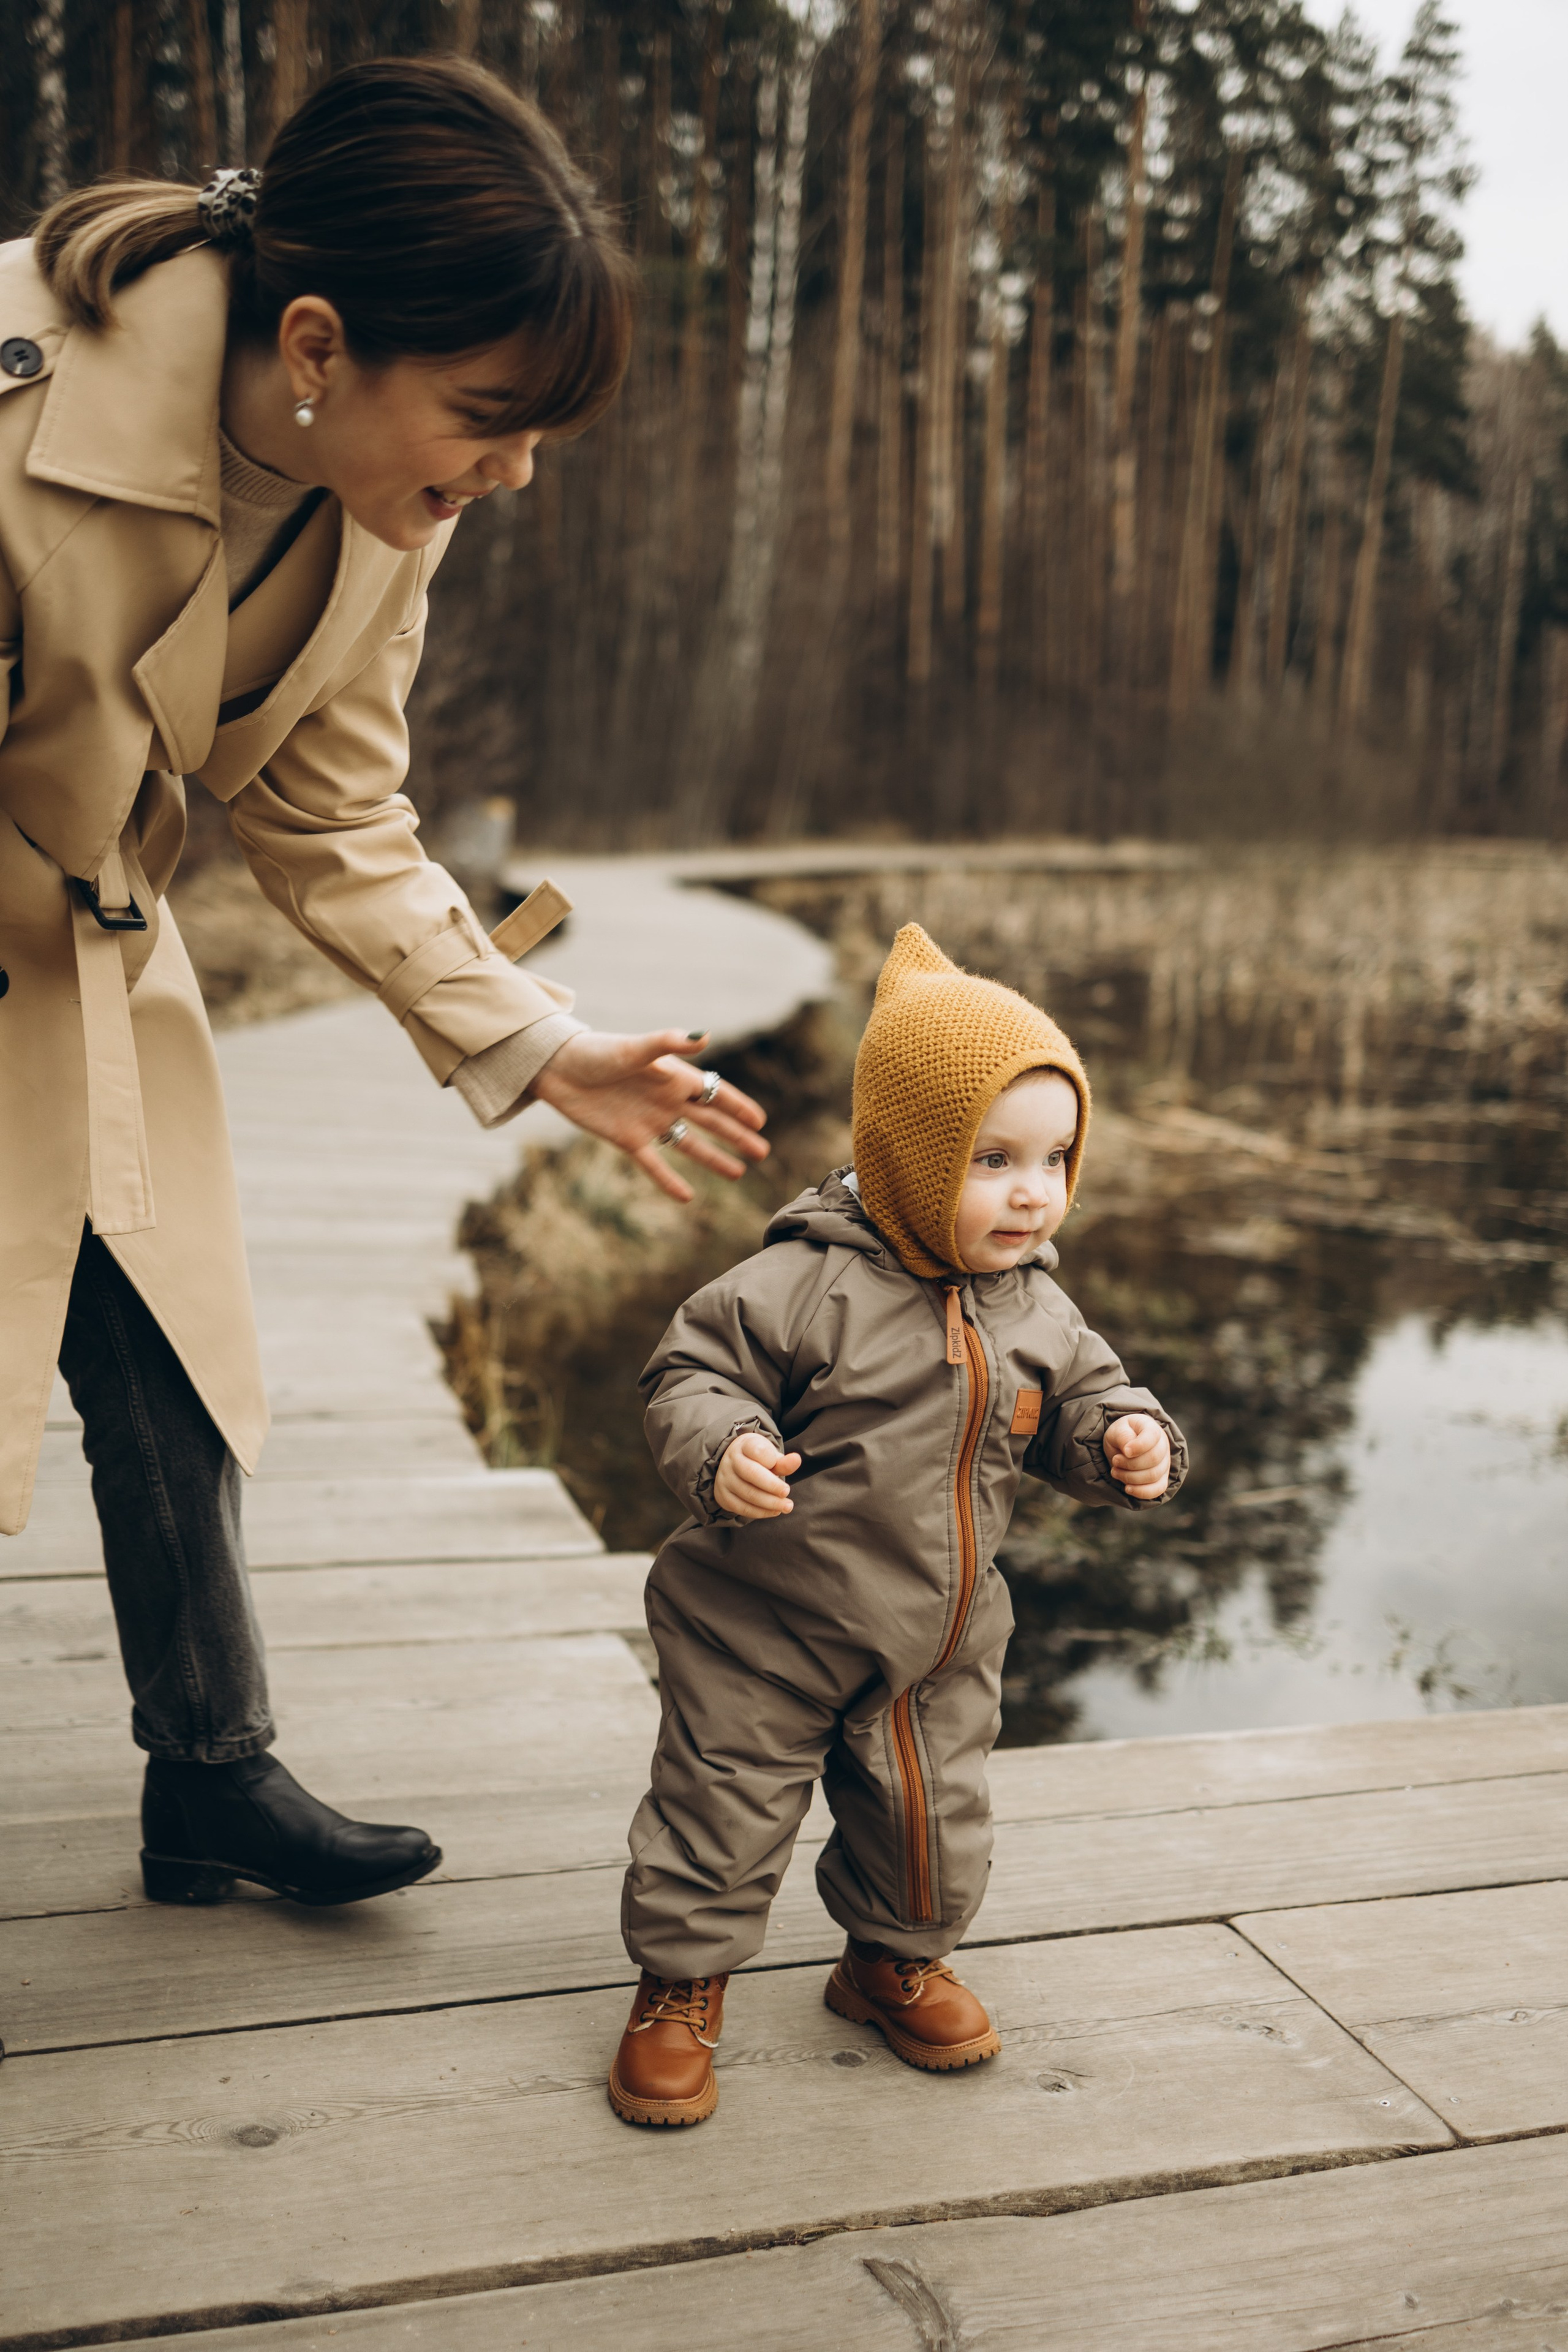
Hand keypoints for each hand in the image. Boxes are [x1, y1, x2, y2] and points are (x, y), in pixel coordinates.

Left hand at [530, 1028, 768, 1202]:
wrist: (557, 1069)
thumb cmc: (597, 1052)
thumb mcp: (635, 1048)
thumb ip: (668, 1043)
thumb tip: (703, 1036)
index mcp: (674, 1078)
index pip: (715, 1094)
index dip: (738, 1107)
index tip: (760, 1121)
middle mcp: (667, 1101)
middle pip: (710, 1122)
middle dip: (737, 1136)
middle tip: (762, 1152)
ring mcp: (649, 1122)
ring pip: (689, 1144)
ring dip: (714, 1158)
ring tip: (738, 1173)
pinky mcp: (628, 1140)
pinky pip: (654, 1164)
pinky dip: (670, 1181)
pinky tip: (687, 1197)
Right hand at [713, 1432, 801, 1520]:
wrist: (736, 1465)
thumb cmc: (758, 1460)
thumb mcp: (771, 1456)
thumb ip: (783, 1462)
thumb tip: (797, 1460)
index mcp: (744, 1446)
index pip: (757, 1451)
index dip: (771, 1460)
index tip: (781, 1467)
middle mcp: (731, 1461)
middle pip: (751, 1474)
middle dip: (772, 1486)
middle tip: (787, 1493)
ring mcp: (724, 1479)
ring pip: (748, 1494)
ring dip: (770, 1503)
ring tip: (786, 1506)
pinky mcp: (723, 1496)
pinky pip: (742, 1508)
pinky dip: (760, 1512)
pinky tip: (774, 1511)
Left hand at [1104, 1414, 1170, 1500]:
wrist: (1124, 1447)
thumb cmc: (1122, 1436)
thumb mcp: (1117, 1430)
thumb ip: (1122, 1436)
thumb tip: (1128, 1451)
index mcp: (1152, 1428)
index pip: (1153, 1436)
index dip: (1139, 1446)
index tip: (1124, 1451)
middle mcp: (1163, 1445)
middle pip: (1153, 1459)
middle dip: (1130, 1464)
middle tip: (1115, 1461)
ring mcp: (1165, 1463)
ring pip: (1153, 1476)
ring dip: (1130, 1477)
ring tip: (1115, 1471)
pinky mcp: (1162, 1479)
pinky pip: (1158, 1490)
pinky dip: (1141, 1492)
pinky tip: (1127, 1488)